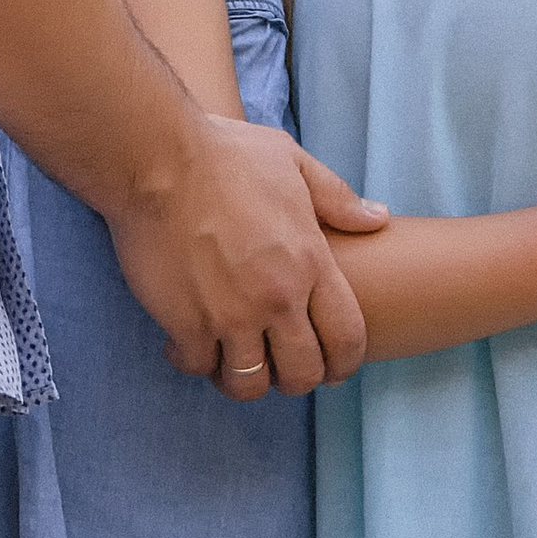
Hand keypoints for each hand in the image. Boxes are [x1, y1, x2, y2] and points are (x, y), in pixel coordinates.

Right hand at [110, 118, 387, 397]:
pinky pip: (199, 366)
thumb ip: (337, 198)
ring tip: (232, 356)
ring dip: (244, 377)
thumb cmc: (225, 154)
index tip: (332, 367)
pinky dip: (195, 360)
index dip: (345, 363)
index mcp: (310, 262)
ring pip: (250, 383)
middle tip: (278, 365)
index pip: (347, 338)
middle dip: (296, 379)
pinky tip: (189, 339)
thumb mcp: (292, 163)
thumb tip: (378, 218)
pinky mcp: (186, 321)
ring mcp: (231, 314)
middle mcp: (277, 297)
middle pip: (303, 374)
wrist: (157, 159)